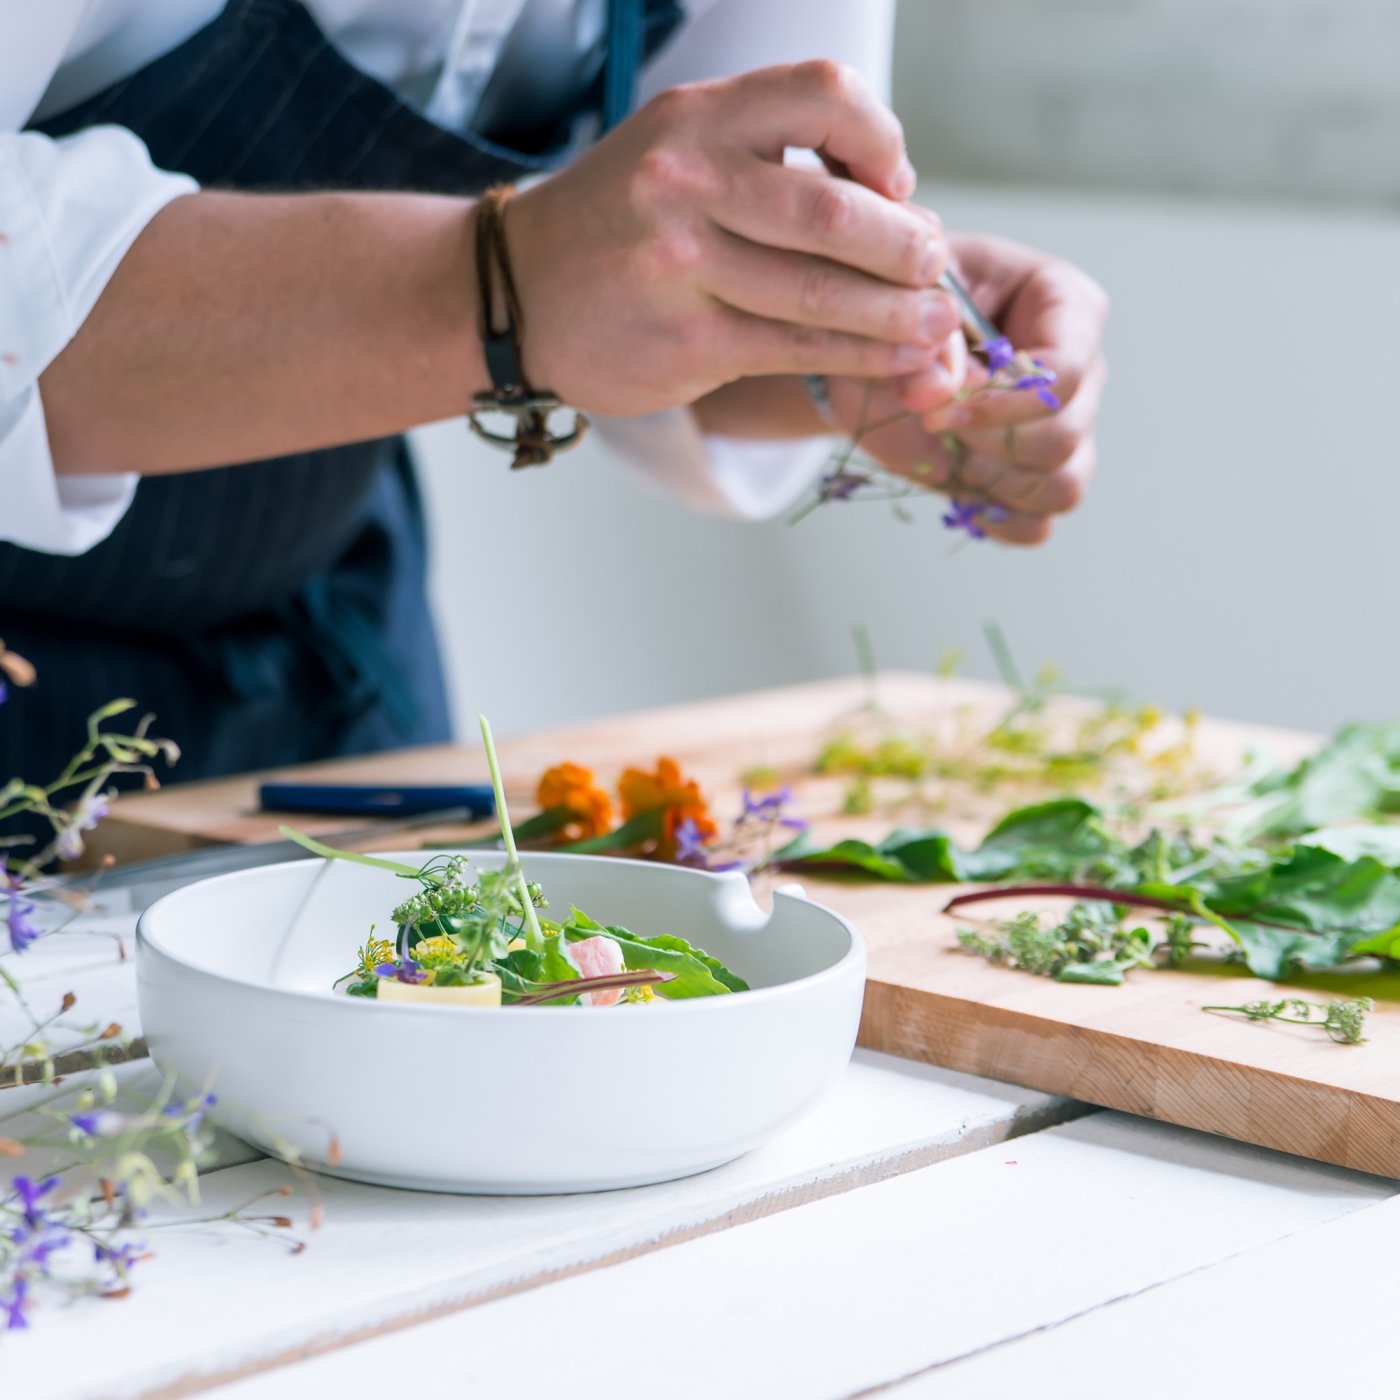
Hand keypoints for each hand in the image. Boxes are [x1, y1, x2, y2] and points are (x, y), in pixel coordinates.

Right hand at [506, 62, 960, 416]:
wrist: (519, 293)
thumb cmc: (621, 222)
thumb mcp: (680, 152)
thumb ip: (771, 163)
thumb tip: (899, 208)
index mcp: (697, 118)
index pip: (823, 95)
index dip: (880, 139)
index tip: (896, 186)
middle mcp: (686, 183)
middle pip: (833, 211)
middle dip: (904, 248)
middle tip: (934, 269)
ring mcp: (682, 266)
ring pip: (821, 292)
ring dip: (898, 315)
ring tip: (937, 326)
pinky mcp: (686, 341)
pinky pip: (795, 349)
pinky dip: (861, 357)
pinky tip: (897, 360)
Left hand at [824, 232, 1108, 544]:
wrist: (879, 357)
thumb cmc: (907, 310)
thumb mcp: (906, 301)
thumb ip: (926, 340)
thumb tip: (939, 391)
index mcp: (1064, 305)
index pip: (1068, 371)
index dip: (1004, 401)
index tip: (944, 405)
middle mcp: (1079, 372)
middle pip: (1067, 434)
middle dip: (990, 441)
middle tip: (932, 422)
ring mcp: (1063, 430)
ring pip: (1063, 485)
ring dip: (994, 481)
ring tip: (949, 452)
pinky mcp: (1031, 478)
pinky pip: (1038, 523)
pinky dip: (996, 521)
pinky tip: (960, 491)